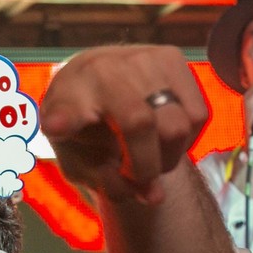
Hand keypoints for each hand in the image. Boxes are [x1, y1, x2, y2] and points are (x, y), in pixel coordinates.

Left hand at [40, 45, 207, 203]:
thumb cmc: (83, 130)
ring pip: (179, 125)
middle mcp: (104, 69)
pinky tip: (163, 135)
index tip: (56, 126)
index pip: (65, 111)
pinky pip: (197, 114)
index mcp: (69, 97)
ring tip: (149, 156)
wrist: (93, 81)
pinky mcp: (171, 56)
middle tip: (137, 177)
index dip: (62, 120)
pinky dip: (186, 138)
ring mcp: (141, 58)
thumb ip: (109, 185)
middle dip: (146, 168)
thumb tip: (154, 195)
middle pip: (140, 126)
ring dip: (169, 157)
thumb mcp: (79, 163)